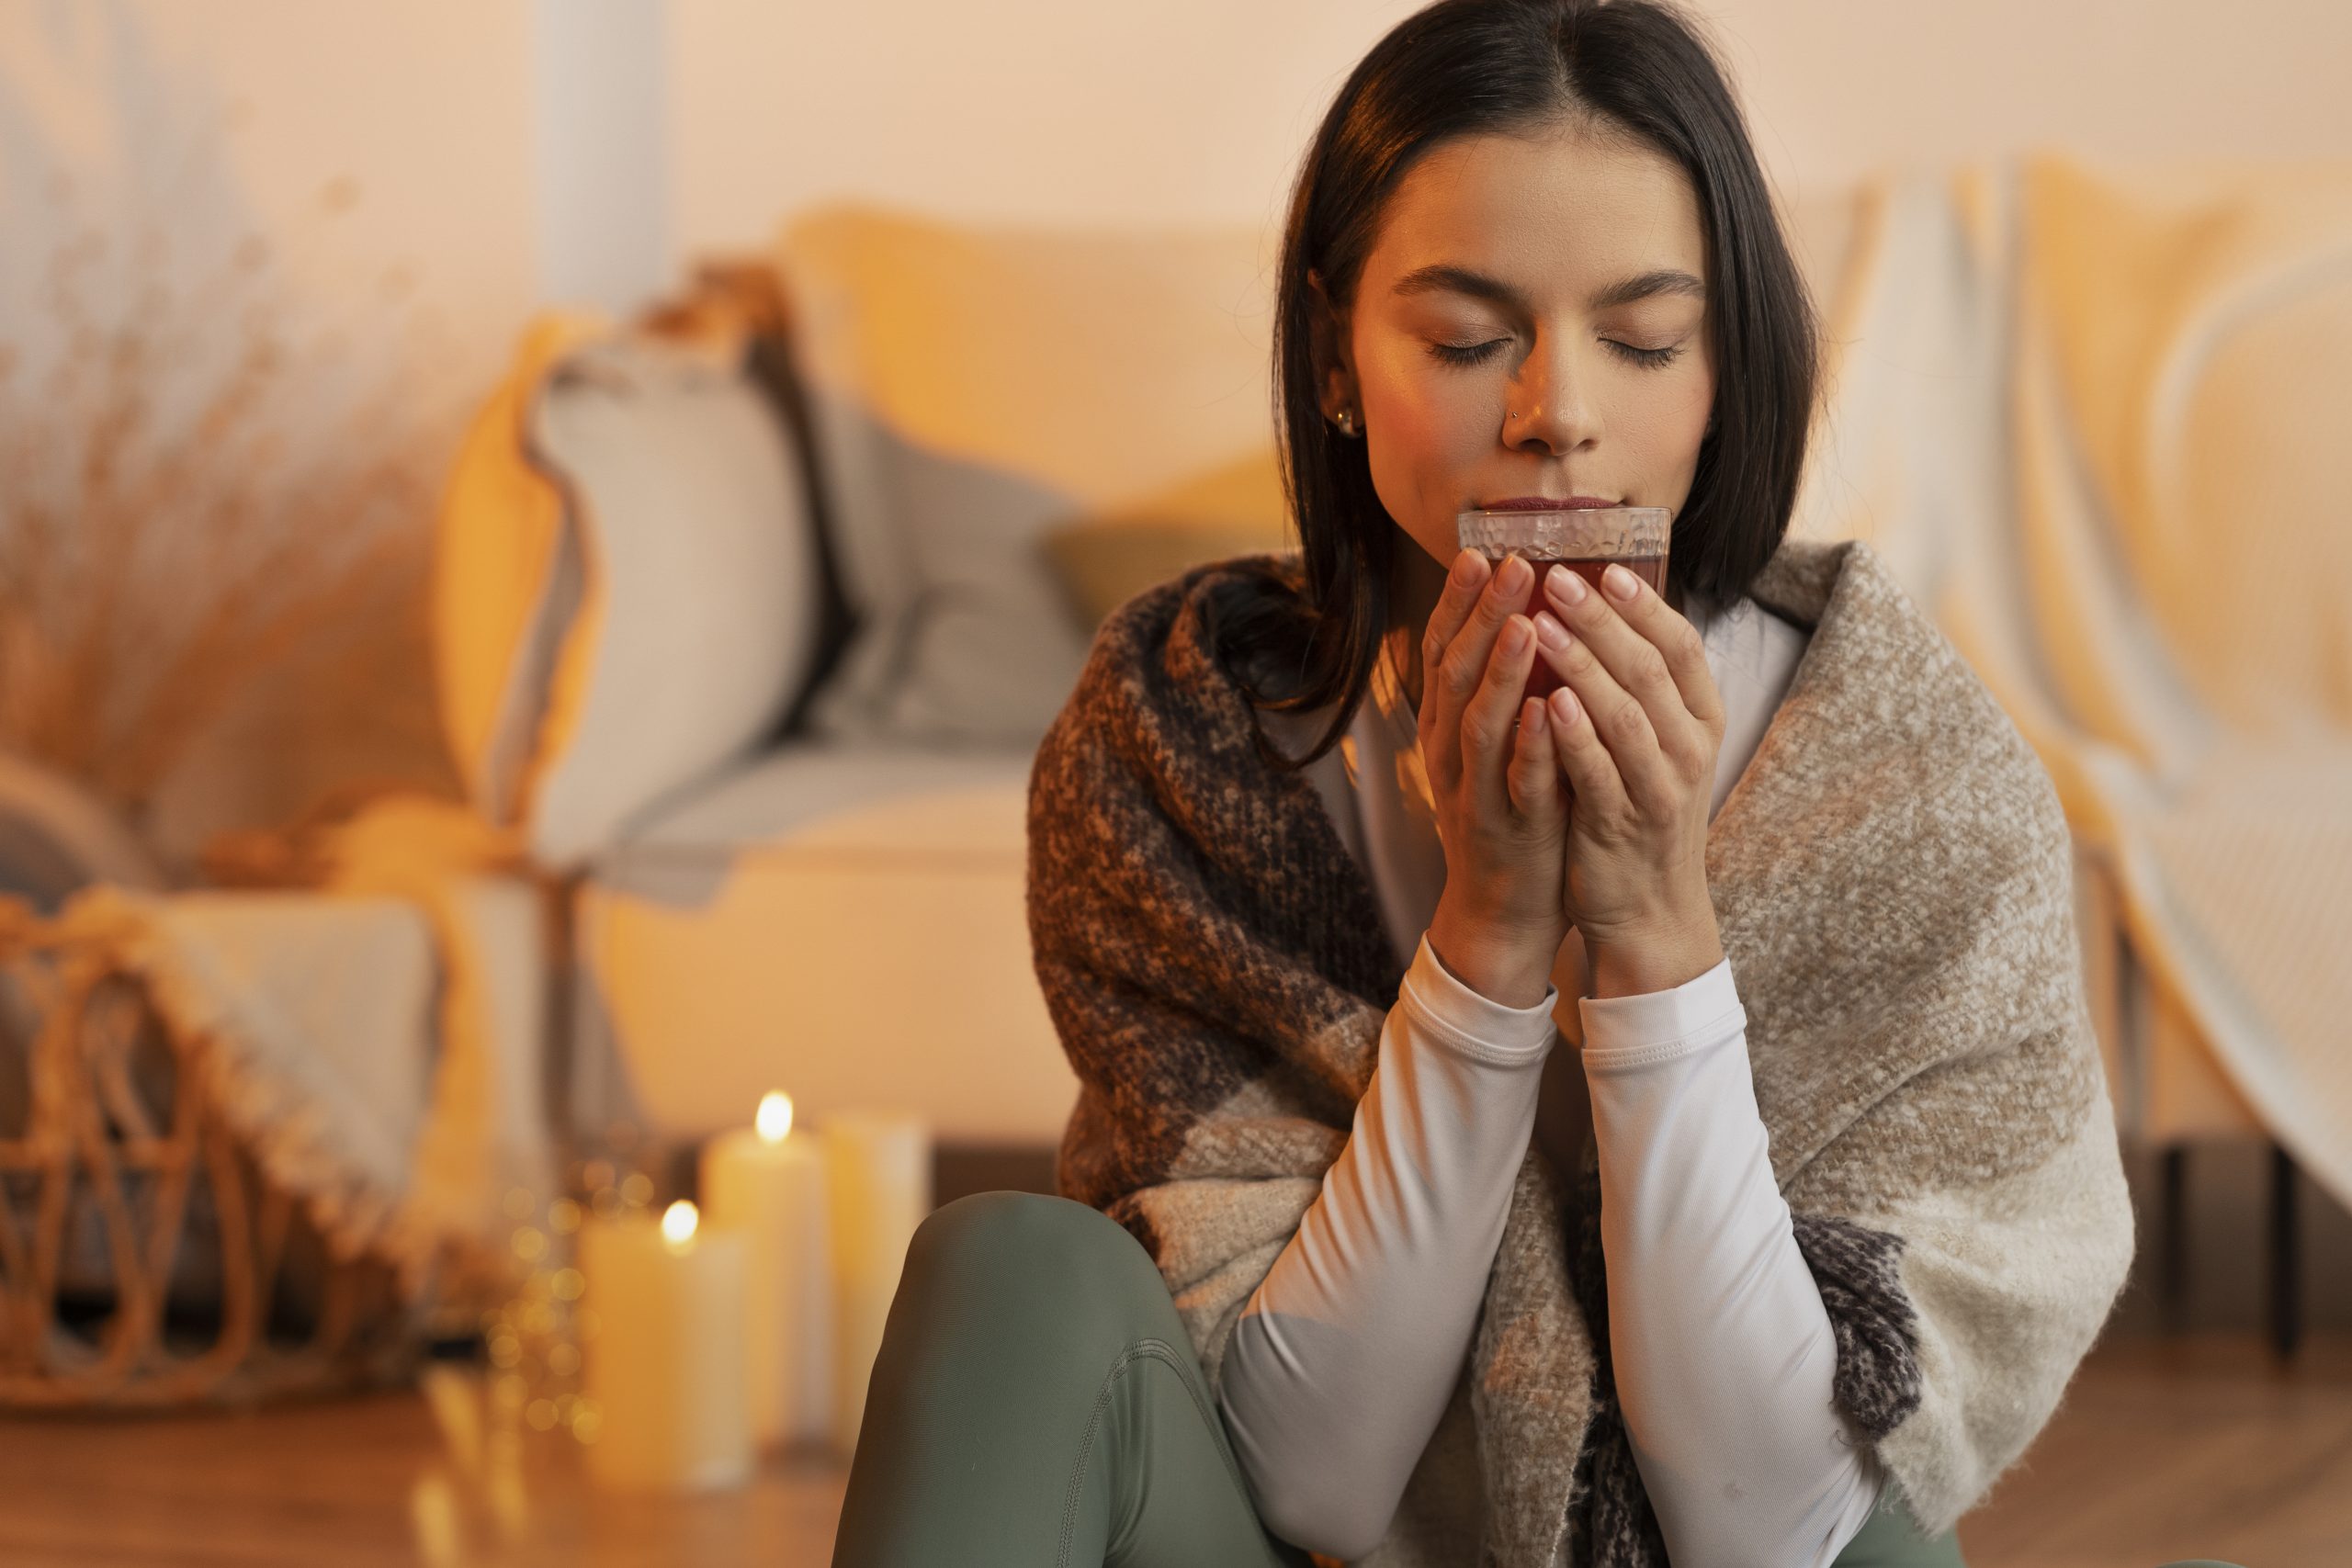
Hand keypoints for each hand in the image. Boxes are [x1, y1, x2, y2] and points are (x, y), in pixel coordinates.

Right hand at [1415, 549, 1573, 1008]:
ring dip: (1502, 672)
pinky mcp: (1506, 829)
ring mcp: (1474, 792)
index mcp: (1446, 727)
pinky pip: (1517, 784)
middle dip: (1481, 617)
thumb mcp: (1497, 743)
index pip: (1443, 651)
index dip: (1458, 602)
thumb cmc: (1512, 811)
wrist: (1502, 907)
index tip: (1478, 551)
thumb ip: (1503, 688)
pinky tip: (1551, 711)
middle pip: (1456, 674)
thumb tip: (1526, 616)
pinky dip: (1531, 746)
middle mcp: (1449, 753)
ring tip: (1525, 623)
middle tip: (1508, 565)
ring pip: (1479, 724)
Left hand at [1529, 561, 1727, 994]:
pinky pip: (1598, 770)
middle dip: (1602, 618)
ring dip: (1582, 664)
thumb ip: (1640, 686)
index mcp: (1701, 719)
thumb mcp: (1658, 743)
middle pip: (1650, 668)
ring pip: (1625, 712)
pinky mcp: (1621, 824)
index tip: (1604, 566)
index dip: (1643, 604)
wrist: (1649, 910)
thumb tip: (1609, 610)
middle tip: (1557, 577)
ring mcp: (1659, 787)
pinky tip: (1545, 701)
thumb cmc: (1640, 810)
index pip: (1681, 646)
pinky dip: (1574, 734)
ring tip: (1541, 622)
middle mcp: (1690, 748)